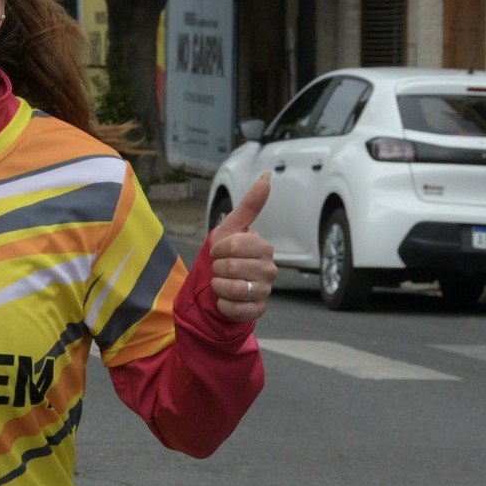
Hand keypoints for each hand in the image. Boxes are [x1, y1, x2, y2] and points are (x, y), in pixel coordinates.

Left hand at [207, 173, 276, 322]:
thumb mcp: (231, 229)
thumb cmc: (225, 256)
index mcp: (264, 248)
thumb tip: (267, 175)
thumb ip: (250, 205)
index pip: (236, 245)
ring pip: (236, 289)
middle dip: (217, 268)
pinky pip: (238, 310)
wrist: (217, 287)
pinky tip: (223, 299)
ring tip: (219, 283)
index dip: (218, 249)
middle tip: (218, 269)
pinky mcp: (258, 310)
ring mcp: (265, 291)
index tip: (216, 252)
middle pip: (233, 267)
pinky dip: (224, 305)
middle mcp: (269, 270)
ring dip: (218, 286)